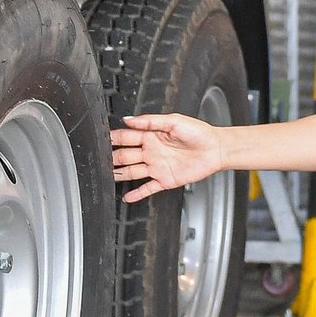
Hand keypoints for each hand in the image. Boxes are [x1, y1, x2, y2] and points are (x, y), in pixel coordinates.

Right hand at [110, 113, 226, 201]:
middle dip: (112, 157)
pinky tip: (127, 197)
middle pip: (126, 155)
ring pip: (133, 172)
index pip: (127, 137)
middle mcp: (151, 151)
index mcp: (151, 136)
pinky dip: (137, 193)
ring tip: (107, 176)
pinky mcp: (165, 180)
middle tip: (100, 160)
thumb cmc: (199, 133)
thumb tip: (129, 119)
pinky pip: (147, 188)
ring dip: (120, 174)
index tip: (102, 139)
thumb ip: (150, 121)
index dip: (114, 139)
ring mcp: (156, 167)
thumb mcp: (174, 121)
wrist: (215, 149)